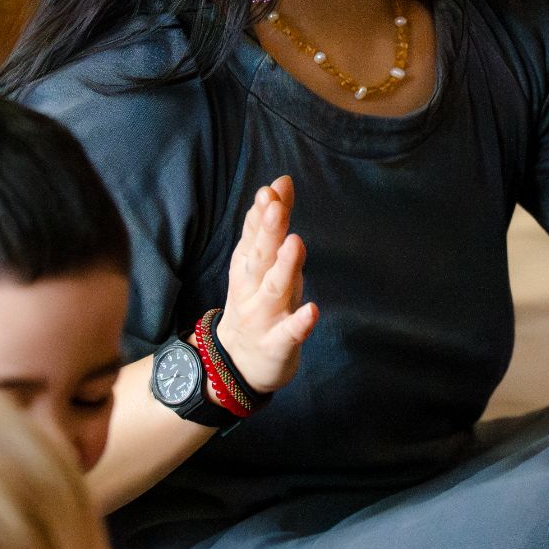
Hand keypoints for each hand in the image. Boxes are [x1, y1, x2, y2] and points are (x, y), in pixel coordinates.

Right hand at [215, 176, 318, 395]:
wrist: (236, 363)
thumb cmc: (255, 303)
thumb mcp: (259, 265)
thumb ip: (266, 227)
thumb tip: (276, 185)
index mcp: (248, 267)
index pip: (255, 235)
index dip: (263, 212)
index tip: (273, 188)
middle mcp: (252, 289)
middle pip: (260, 257)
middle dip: (268, 231)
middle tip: (276, 205)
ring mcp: (264, 317)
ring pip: (274, 290)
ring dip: (284, 267)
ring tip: (295, 244)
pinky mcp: (277, 344)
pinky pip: (288, 334)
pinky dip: (299, 323)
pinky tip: (312, 311)